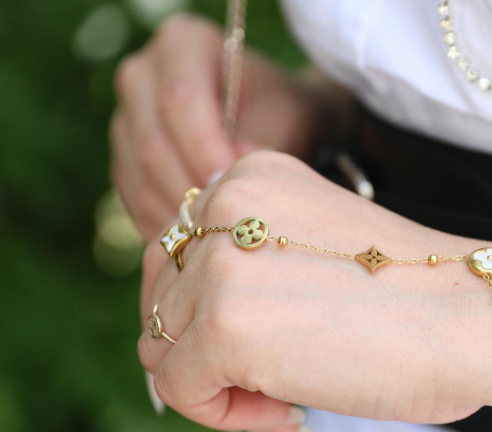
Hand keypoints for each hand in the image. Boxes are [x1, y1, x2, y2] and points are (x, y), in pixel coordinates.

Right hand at [111, 13, 341, 237]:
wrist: (274, 125)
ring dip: (176, 216)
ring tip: (215, 240)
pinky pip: (134, 199)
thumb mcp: (289, 120)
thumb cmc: (286, 115)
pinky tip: (197, 248)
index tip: (231, 185)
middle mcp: (141, 76)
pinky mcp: (124, 162)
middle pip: (151, 141)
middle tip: (225, 223)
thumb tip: (226, 182)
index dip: (204, 148)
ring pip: (138, 177)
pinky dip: (165, 227)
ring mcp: (125, 120)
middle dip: (190, 188)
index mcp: (182, 44)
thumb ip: (261, 145)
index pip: (180, 100)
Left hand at [136, 151, 491, 431]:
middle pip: (164, 297)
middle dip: (209, 350)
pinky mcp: (222, 324)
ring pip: (162, 344)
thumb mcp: (319, 252)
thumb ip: (255, 266)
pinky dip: (223, 414)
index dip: (216, 310)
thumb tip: (189, 336)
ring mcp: (218, 262)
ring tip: (286, 399)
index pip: (182, 250)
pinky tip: (288, 411)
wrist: (478, 318)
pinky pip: (177, 387)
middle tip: (278, 381)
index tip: (278, 343)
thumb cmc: (427, 300)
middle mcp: (222, 202)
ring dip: (218, 385)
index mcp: (252, 176)